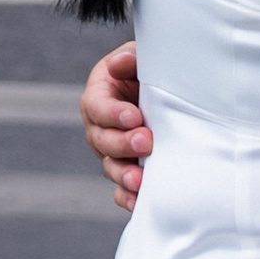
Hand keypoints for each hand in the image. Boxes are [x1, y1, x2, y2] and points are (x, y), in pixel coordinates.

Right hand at [82, 40, 149, 208]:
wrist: (162, 90)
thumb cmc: (147, 71)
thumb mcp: (138, 57)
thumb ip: (129, 58)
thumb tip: (119, 64)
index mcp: (98, 95)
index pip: (98, 106)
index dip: (113, 114)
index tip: (134, 117)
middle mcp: (100, 126)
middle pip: (102, 140)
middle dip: (122, 144)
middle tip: (146, 142)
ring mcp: (111, 150)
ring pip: (110, 165)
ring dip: (124, 174)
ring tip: (139, 180)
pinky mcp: (125, 167)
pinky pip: (121, 186)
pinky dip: (127, 195)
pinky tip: (138, 201)